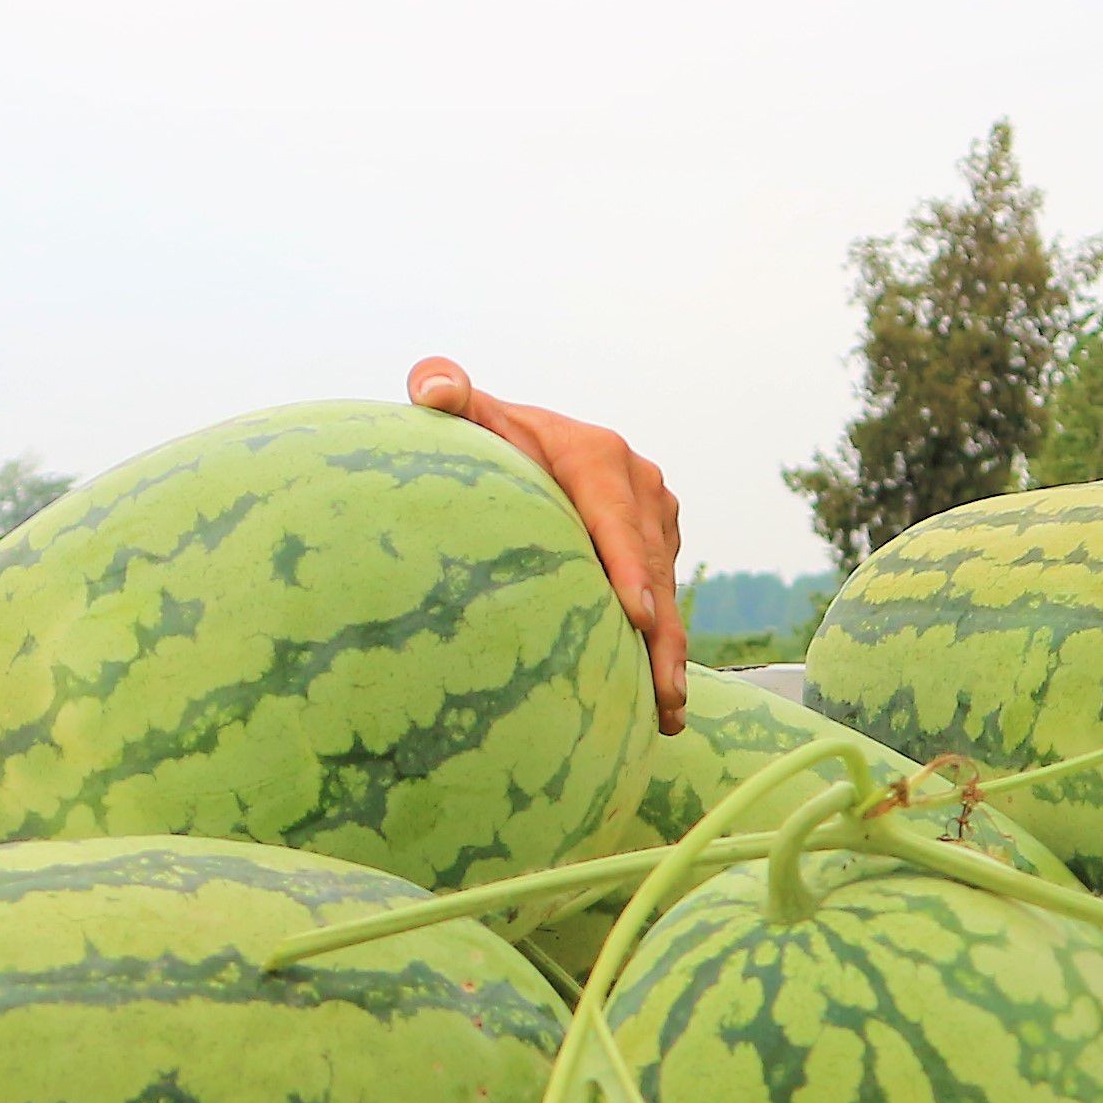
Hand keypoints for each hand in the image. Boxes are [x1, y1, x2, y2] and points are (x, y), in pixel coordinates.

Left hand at [408, 359, 689, 730]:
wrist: (525, 443)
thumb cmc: (489, 439)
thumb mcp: (470, 416)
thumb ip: (444, 390)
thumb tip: (433, 390)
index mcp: (598, 455)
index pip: (617, 518)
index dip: (630, 568)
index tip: (639, 617)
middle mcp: (640, 484)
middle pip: (652, 568)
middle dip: (661, 633)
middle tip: (661, 694)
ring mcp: (657, 516)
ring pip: (666, 590)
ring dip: (670, 653)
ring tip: (668, 712)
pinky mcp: (661, 542)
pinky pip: (665, 596)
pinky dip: (665, 646)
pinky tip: (661, 702)